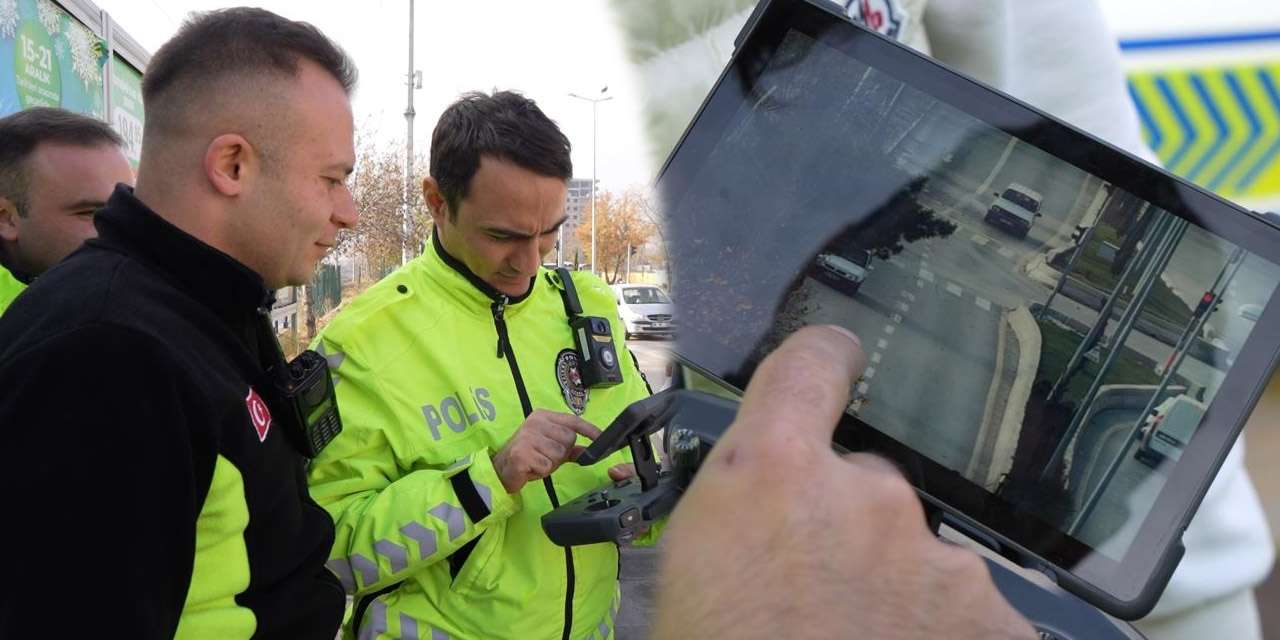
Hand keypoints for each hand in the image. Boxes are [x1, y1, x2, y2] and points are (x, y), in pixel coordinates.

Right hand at [492, 410, 601, 493]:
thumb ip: (571, 448)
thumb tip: (592, 449)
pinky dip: (541, 471)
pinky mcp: (522, 453)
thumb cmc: (529, 457)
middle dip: (561, 454)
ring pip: (559, 454)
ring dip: (550, 464)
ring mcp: (527, 436)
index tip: (602, 438)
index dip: (589, 430)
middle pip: (568, 440)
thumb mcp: (552, 449)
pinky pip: (547, 466)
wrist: (501, 470)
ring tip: (537, 462)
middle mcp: (535, 422)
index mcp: (543, 416)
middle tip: (545, 456)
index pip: (573, 420)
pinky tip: (531, 468)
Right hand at [654, 326, 1035, 638]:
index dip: (825, 359)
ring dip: (896, 587)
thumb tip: (755, 504)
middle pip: (866, 481)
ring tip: (855, 638)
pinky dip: (942, 631)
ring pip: (918, 551)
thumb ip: (740, 509)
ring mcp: (938, 561)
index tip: (837, 359)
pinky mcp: (993, 620)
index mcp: (768, 474)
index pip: (812, 364)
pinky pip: (967, 606)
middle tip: (815, 596)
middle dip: (847, 527)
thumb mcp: (693, 570)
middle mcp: (863, 497)